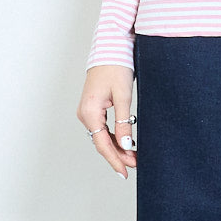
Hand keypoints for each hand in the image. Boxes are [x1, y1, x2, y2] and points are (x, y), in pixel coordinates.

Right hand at [77, 64, 136, 179]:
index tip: (125, 172)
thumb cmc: (116, 67)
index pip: (103, 144)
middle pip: (101, 142)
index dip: (115, 160)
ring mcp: (87, 112)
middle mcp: (85, 114)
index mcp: (90, 112)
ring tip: (134, 156)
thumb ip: (124, 121)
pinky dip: (114, 136)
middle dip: (118, 155)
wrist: (110, 48)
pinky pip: (102, 128)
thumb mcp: (124, 95)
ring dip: (117, 146)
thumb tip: (126, 145)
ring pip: (102, 136)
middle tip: (136, 164)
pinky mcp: (92, 108)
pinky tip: (126, 142)